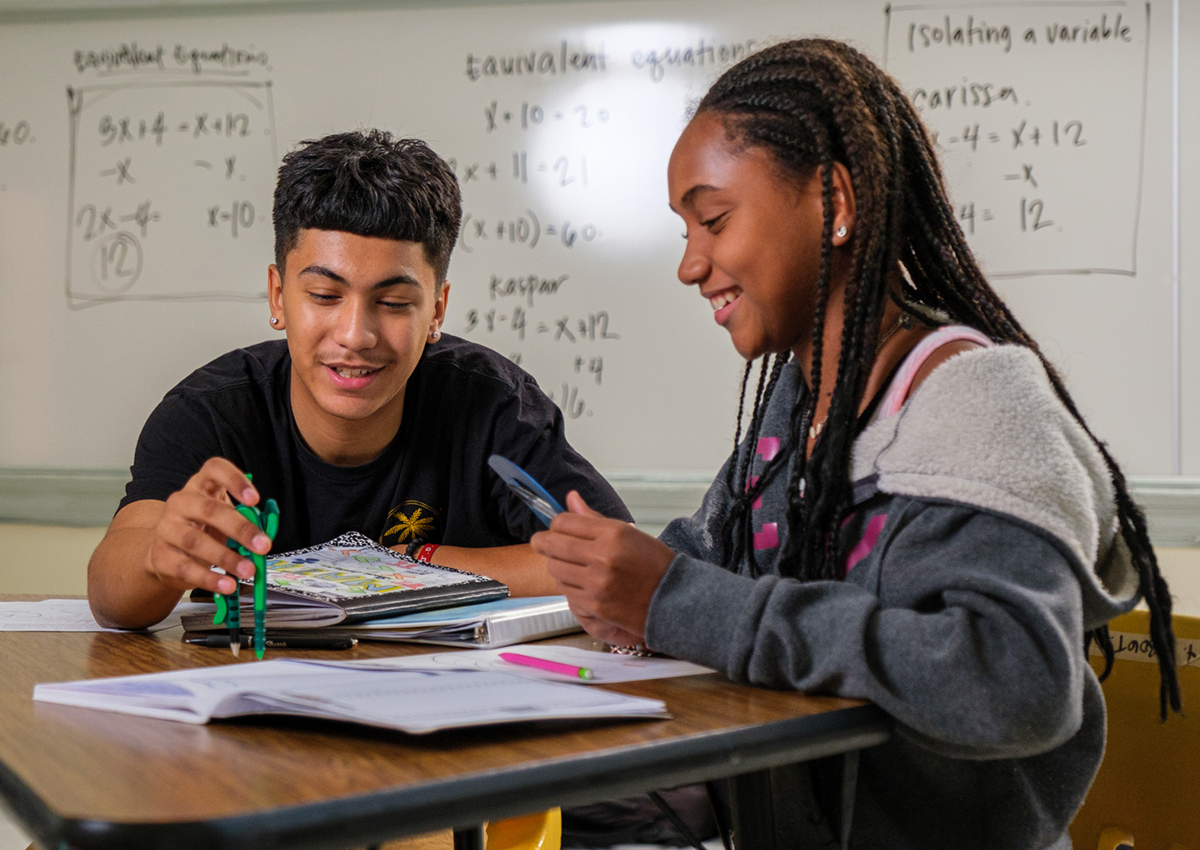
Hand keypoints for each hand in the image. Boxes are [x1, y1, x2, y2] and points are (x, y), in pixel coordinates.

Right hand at [146, 458, 270, 595]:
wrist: (169, 552)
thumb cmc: (206, 529)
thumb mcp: (227, 518)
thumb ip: (248, 520)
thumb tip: (266, 535)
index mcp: (202, 485)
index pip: (215, 470)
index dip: (235, 481)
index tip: (254, 499)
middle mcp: (181, 502)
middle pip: (209, 509)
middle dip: (240, 529)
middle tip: (262, 545)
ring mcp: (167, 528)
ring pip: (195, 541)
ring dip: (226, 558)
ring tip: (248, 571)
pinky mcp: (160, 555)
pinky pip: (185, 568)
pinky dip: (209, 579)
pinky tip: (226, 585)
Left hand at [530, 491, 675, 645]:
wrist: (674, 600)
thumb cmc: (654, 565)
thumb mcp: (628, 533)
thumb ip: (594, 518)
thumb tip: (571, 498)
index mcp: (613, 534)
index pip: (565, 522)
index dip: (556, 524)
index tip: (556, 528)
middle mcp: (602, 557)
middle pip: (553, 545)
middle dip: (543, 542)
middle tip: (542, 543)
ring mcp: (596, 583)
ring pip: (555, 569)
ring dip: (557, 565)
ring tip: (569, 565)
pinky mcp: (594, 605)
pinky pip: (565, 591)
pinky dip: (568, 586)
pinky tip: (580, 582)